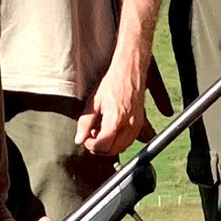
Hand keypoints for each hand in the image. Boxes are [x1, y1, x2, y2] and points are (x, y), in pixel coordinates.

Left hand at [76, 42, 151, 156]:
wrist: (129, 70)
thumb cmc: (112, 82)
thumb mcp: (93, 102)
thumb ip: (85, 123)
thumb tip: (79, 140)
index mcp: (115, 120)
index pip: (103, 146)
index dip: (91, 145)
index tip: (85, 138)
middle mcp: (129, 125)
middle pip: (113, 150)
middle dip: (100, 147)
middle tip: (91, 136)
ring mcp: (137, 125)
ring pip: (123, 147)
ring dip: (110, 145)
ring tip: (101, 131)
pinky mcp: (140, 122)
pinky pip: (130, 140)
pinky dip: (119, 141)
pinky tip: (112, 130)